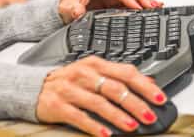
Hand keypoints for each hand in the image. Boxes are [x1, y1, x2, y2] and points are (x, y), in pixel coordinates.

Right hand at [36, 56, 167, 135]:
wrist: (34, 87)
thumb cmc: (68, 82)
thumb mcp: (93, 73)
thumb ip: (118, 77)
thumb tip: (149, 83)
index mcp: (95, 64)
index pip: (125, 72)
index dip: (144, 86)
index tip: (159, 98)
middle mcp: (83, 74)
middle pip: (115, 87)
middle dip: (135, 103)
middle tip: (150, 115)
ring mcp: (70, 89)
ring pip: (99, 102)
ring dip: (118, 115)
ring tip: (132, 126)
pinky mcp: (58, 105)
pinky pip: (79, 117)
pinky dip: (94, 126)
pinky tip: (106, 134)